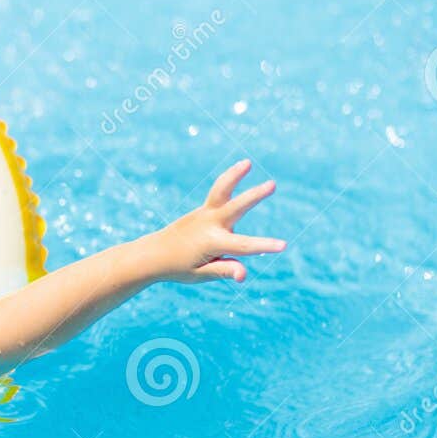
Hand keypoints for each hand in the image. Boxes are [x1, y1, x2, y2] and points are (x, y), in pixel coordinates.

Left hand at [148, 159, 284, 283]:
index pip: (243, 246)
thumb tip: (243, 275)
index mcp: (211, 243)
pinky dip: (229, 179)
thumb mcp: (200, 274)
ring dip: (234, 175)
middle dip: (254, 196)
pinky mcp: (204, 210)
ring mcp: (205, 214)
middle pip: (235, 207)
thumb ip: (223, 270)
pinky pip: (219, 191)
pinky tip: (243, 167)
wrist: (154, 254)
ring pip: (221, 190)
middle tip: (272, 184)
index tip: (283, 245)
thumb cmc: (179, 267)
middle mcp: (209, 225)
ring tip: (247, 162)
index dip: (263, 246)